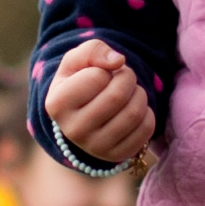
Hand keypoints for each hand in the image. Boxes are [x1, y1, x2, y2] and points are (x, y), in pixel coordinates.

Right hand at [44, 39, 155, 165]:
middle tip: (124, 78)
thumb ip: (93, 50)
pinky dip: (147, 113)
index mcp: (57, 104)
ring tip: (130, 92)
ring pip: (134, 113)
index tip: (102, 74)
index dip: (106, 69)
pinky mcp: (116, 156)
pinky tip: (134, 109)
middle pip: (117, 96)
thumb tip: (118, 61)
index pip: (97, 77)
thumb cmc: (79, 83)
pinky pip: (146, 129)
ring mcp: (95, 147)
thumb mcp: (77, 61)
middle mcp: (73, 131)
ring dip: (139, 94)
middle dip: (127, 79)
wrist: (82, 118)